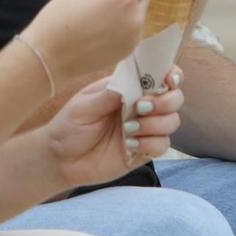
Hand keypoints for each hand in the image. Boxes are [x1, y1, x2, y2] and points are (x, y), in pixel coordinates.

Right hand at [23, 0, 149, 87]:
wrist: (49, 57)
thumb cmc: (60, 16)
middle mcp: (136, 17)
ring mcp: (135, 36)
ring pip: (138, 12)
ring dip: (127, 6)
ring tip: (99, 12)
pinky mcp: (129, 50)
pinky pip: (133, 29)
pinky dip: (123, 24)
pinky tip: (100, 28)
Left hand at [46, 66, 183, 185]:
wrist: (61, 160)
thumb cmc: (69, 126)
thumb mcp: (83, 106)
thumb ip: (109, 95)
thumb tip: (132, 83)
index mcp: (128, 87)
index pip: (160, 75)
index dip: (171, 75)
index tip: (167, 81)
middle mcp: (141, 106)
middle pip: (175, 98)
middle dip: (164, 102)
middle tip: (139, 109)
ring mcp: (145, 129)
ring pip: (172, 122)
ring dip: (154, 125)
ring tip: (128, 130)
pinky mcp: (144, 150)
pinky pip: (162, 145)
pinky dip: (150, 144)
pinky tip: (129, 145)